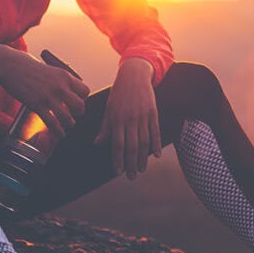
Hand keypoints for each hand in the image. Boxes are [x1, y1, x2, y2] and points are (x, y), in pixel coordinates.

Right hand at [0, 41, 89, 138]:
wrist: (11, 66)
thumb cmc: (29, 67)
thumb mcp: (51, 69)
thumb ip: (60, 80)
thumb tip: (66, 89)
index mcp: (65, 76)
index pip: (85, 91)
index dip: (82, 98)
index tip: (76, 101)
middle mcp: (60, 87)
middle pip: (80, 105)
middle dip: (79, 112)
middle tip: (74, 114)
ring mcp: (48, 97)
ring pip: (67, 117)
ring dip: (69, 123)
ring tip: (68, 125)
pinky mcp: (37, 105)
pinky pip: (52, 122)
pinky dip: (58, 131)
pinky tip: (60, 134)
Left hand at [95, 58, 160, 179]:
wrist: (134, 75)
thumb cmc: (119, 93)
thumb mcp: (108, 108)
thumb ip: (105, 127)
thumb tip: (97, 143)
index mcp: (117, 119)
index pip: (117, 144)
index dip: (118, 159)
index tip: (118, 172)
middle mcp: (130, 119)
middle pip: (131, 146)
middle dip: (131, 163)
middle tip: (131, 177)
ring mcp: (142, 116)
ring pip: (144, 141)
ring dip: (143, 158)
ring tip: (142, 170)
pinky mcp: (153, 113)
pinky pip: (155, 131)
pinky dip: (156, 144)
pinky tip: (156, 155)